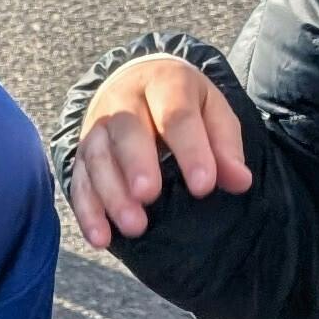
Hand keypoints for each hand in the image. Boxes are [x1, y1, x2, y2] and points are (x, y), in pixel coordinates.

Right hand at [67, 54, 253, 246]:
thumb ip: (225, 146)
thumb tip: (239, 181)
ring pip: (96, 156)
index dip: (190, 151)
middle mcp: (123, 100)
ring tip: (134, 226)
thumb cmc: (182, 104)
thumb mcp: (213, 112)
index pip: (176, 116)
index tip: (203, 186)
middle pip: (126, 130)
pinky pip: (78, 180)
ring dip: (111, 193)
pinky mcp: (81, 152)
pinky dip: (87, 210)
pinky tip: (101, 237)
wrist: (137, 82)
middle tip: (149, 195)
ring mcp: (97, 125)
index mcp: (164, 83)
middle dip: (136, 164)